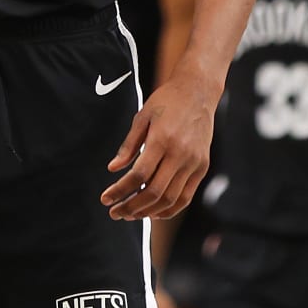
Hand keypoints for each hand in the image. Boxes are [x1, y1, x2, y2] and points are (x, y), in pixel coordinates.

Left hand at [102, 77, 214, 218]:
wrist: (198, 92)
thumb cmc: (166, 102)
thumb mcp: (142, 117)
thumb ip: (128, 145)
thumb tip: (113, 169)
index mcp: (162, 140)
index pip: (138, 175)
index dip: (120, 191)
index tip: (105, 199)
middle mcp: (180, 154)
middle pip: (154, 192)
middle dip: (131, 206)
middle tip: (115, 213)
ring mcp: (194, 163)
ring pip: (170, 199)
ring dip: (148, 211)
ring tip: (131, 214)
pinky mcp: (202, 167)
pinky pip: (186, 197)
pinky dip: (170, 209)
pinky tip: (153, 212)